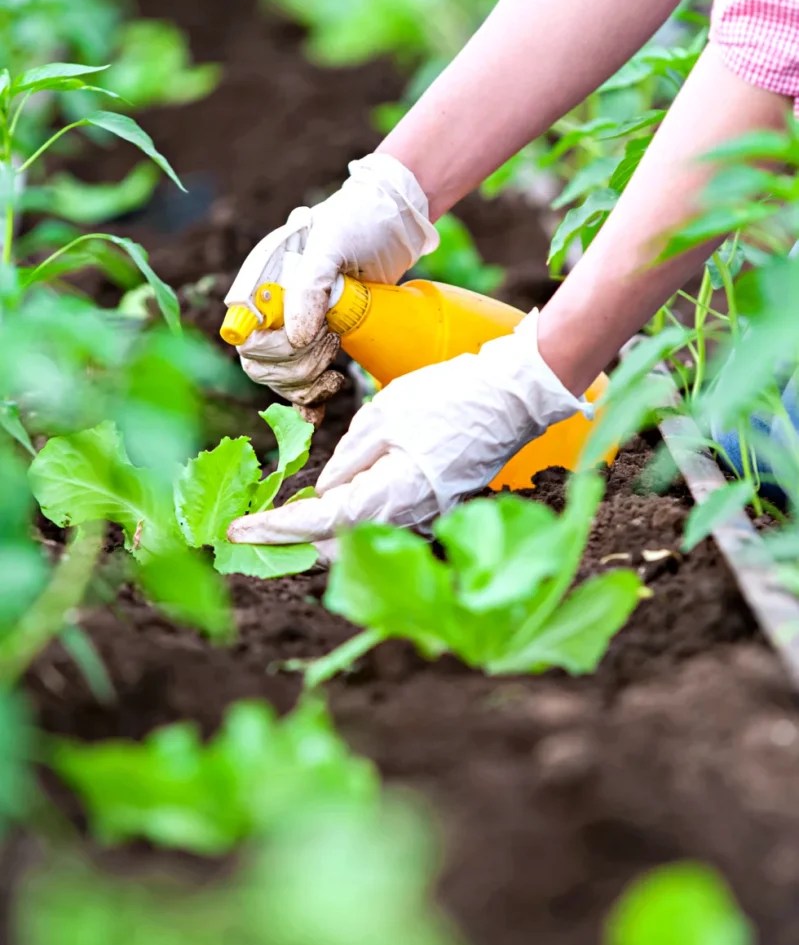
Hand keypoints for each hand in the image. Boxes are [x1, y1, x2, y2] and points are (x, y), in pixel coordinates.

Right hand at [226, 153, 437, 416]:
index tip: (307, 340)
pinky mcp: (318, 339)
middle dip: (296, 366)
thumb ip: (308, 286)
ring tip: (337, 367)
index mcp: (262, 279)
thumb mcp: (332, 244)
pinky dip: (307, 401)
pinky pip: (299, 382)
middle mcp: (272, 305)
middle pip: (260, 361)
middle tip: (332, 344)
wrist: (394, 221)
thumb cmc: (360, 220)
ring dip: (306, 383)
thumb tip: (295, 339)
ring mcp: (295, 324)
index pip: (244, 332)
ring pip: (279, 377)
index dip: (270, 349)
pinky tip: (318, 409)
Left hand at [227, 312, 590, 547]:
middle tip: (261, 520)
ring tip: (295, 509)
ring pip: (363, 540)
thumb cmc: (449, 397)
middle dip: (297, 538)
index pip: (318, 522)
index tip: (236, 531)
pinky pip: (389, 525)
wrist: (514, 398)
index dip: (274, 528)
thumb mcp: (384, 415)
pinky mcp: (438, 512)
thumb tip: (326, 489)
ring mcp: (427, 521)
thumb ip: (348, 458)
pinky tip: (346, 496)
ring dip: (327, 531)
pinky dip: (359, 519)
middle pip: (337, 546)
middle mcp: (409, 520)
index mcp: (390, 494)